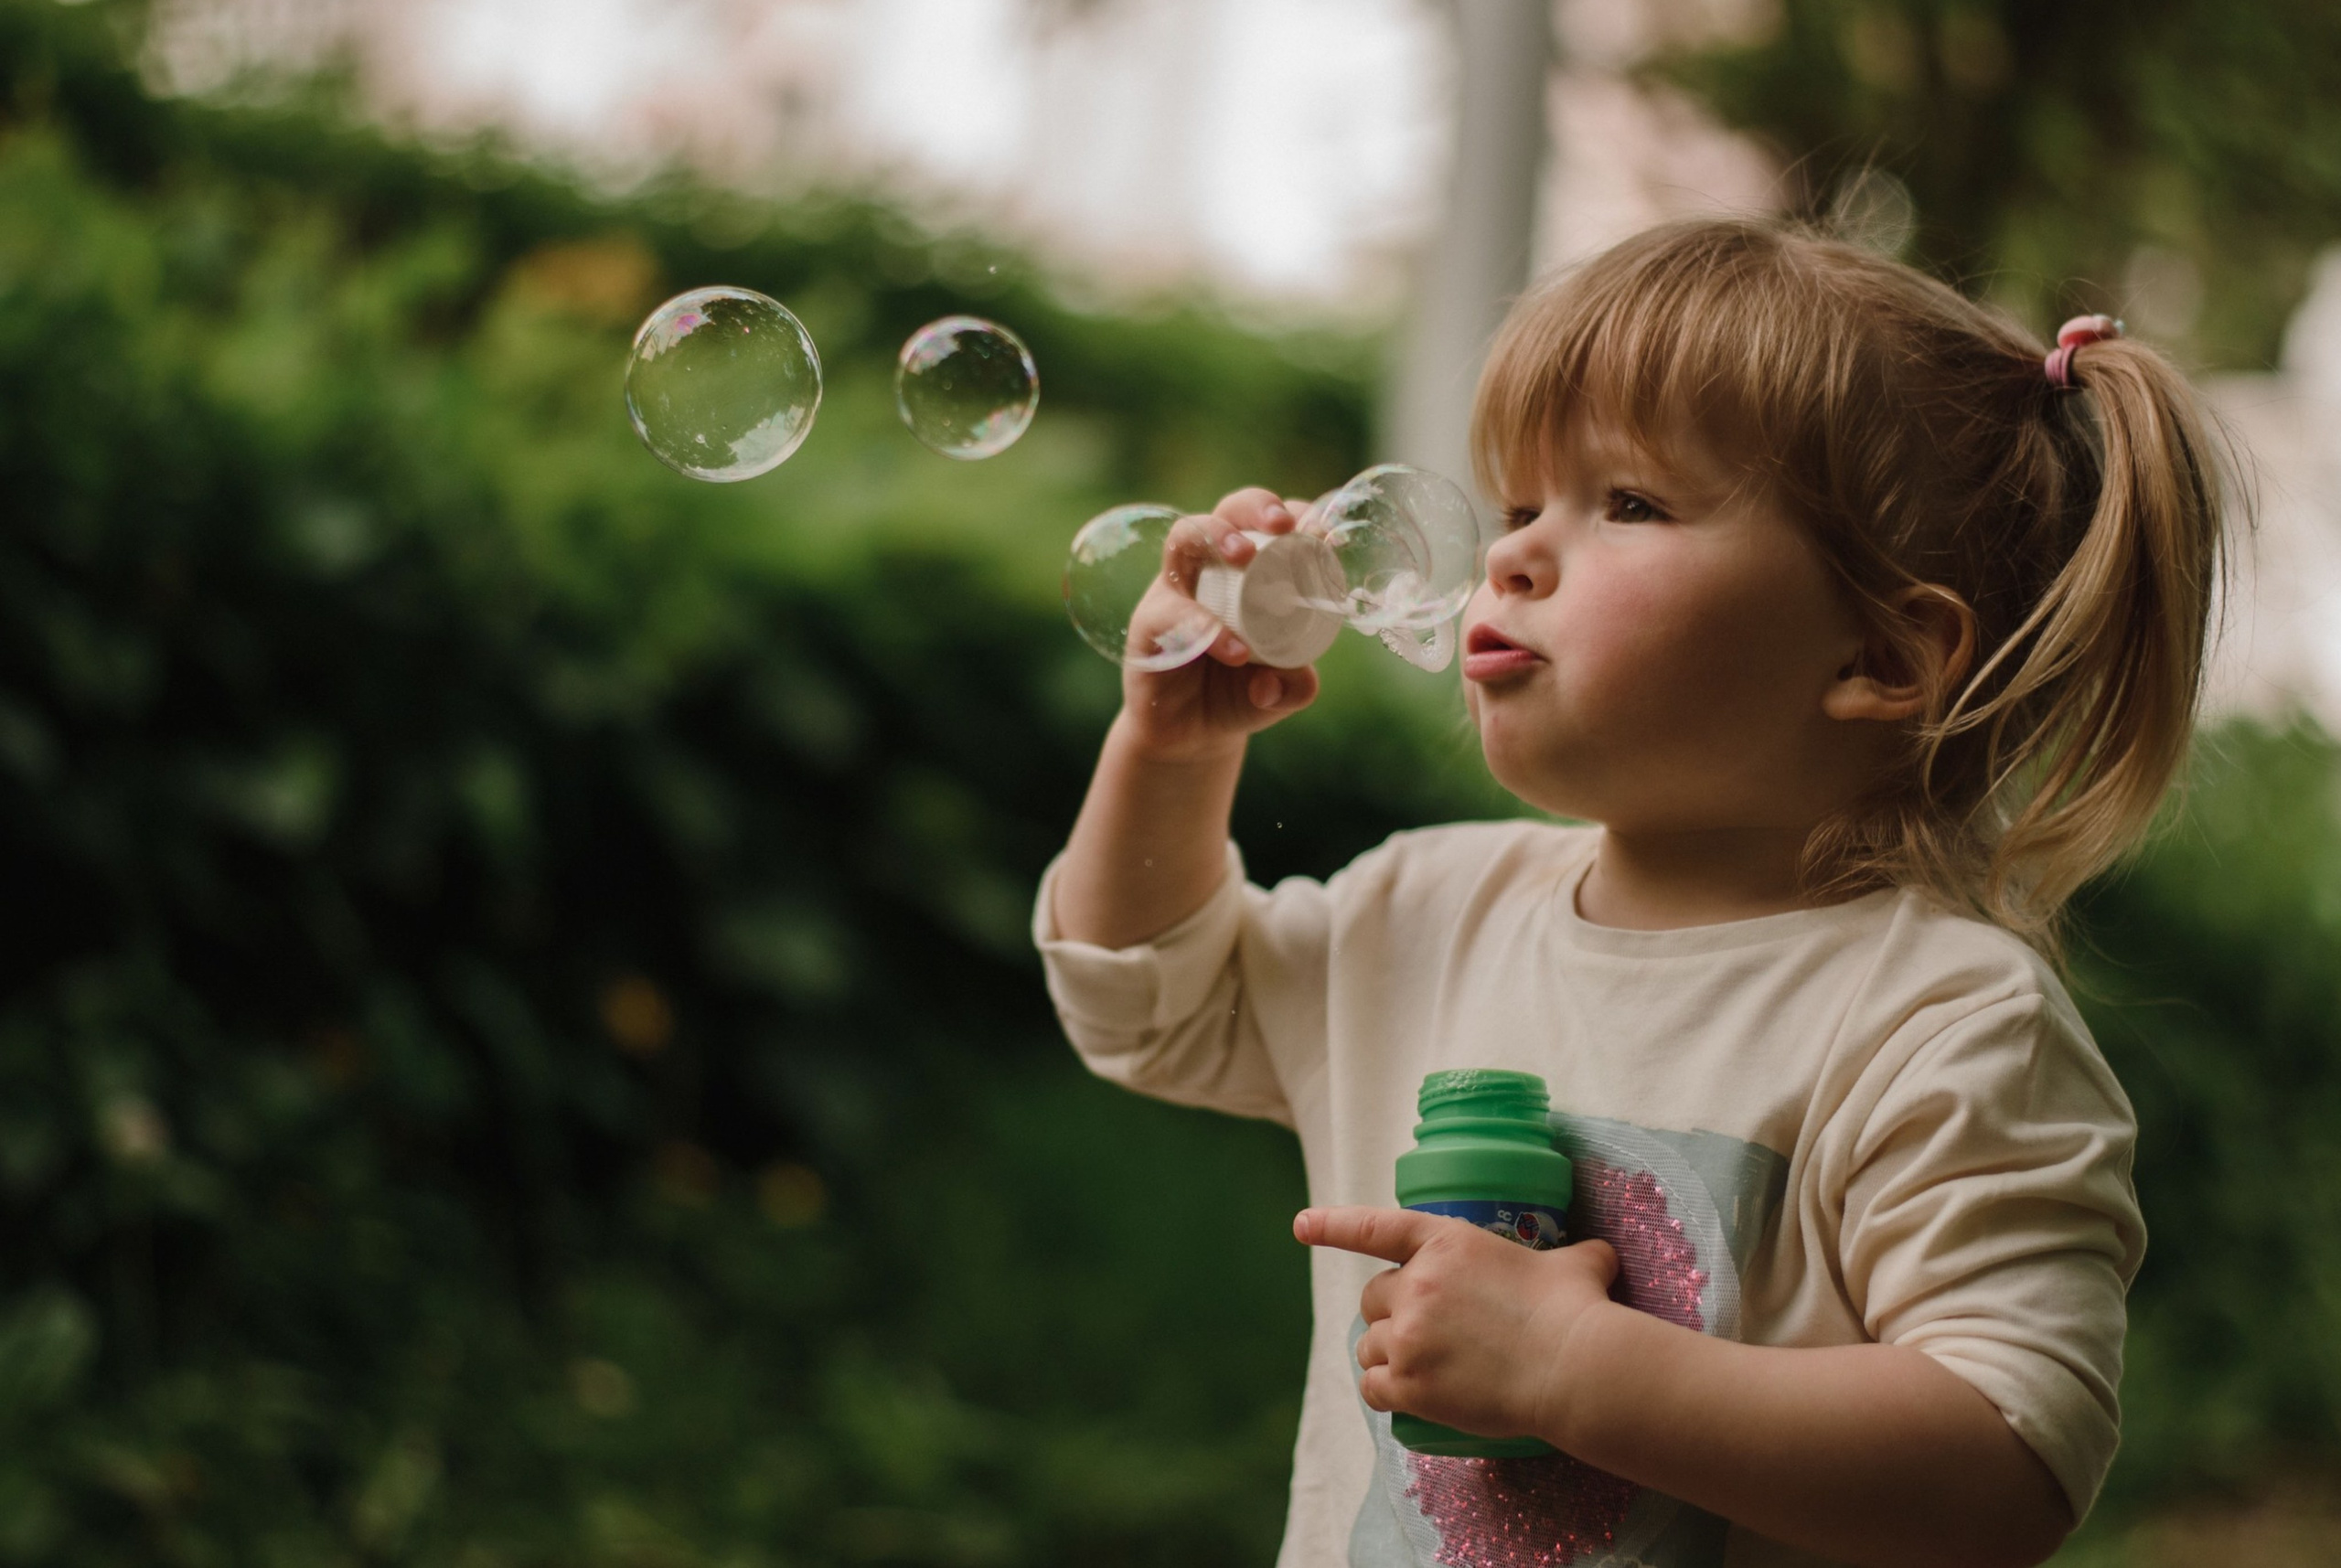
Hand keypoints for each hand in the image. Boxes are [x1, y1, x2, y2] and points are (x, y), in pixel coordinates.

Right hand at [1116, 487, 1321, 762]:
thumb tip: (1278, 682)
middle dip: (1255, 506)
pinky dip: (1203, 626)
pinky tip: (1233, 650)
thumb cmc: (1240, 695)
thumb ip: (1295, 686)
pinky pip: (1169, 612)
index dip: (1297, 515)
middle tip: (1282, 526)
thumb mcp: (1282, 693)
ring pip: (1185, 538)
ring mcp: (1174, 590)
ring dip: (1217, 536)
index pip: (1270, 525)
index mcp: (1249, 574)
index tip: (1323, 530)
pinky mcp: (1147, 623)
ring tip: (1246, 557)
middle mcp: (1209, 570)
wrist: (1191, 735)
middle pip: (1226, 512)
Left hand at [1296, 1205, 1621, 1444]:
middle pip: (1373, 1297)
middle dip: (1391, 1312)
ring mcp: (1408, 1334)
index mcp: (1445, 1242)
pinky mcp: (1409, 1383)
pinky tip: (1403, 1396)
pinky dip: (1382, 1391)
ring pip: (1368, 1344)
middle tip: (1425, 1332)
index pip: (1376, 1228)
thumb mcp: (1576, 1264)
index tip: (1300, 1226)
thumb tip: (1601, 1258)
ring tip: (1421, 1367)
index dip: (1333, 1226)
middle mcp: (1417, 1284)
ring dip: (1386, 1354)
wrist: (1573, 1365)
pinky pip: (1372, 1387)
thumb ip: (1576, 1255)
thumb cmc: (1576, 1310)